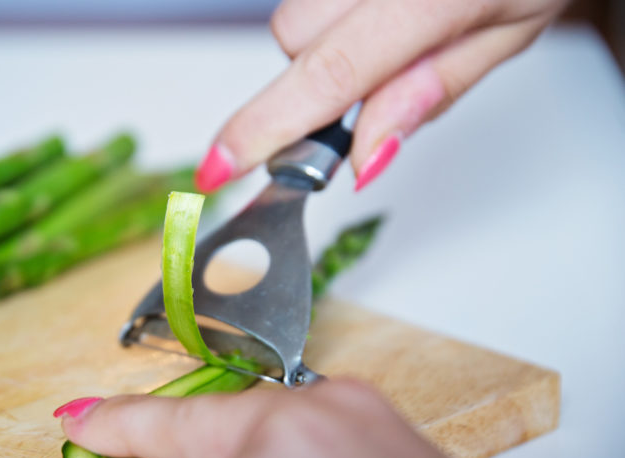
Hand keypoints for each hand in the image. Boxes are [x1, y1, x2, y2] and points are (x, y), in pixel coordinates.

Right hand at [194, 0, 566, 191]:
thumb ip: (430, 91)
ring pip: (298, 10)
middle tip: (375, 82)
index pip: (331, 73)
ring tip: (393, 29)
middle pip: (292, 33)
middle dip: (315, 73)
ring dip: (327, 37)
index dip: (266, 125)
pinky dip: (338, 9)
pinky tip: (384, 4)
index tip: (220, 165)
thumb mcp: (511, 32)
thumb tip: (362, 156)